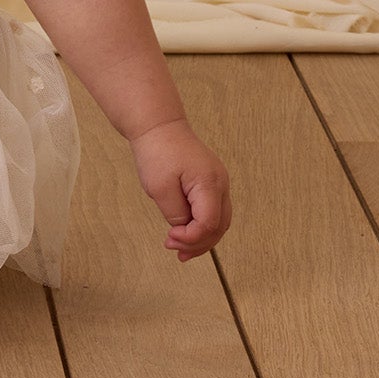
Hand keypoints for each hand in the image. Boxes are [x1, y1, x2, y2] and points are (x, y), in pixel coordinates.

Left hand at [130, 118, 231, 260]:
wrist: (159, 126)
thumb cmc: (158, 151)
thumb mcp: (159, 187)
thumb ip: (175, 213)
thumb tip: (185, 229)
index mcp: (209, 183)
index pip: (209, 223)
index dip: (191, 238)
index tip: (170, 238)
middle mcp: (221, 184)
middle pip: (220, 226)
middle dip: (198, 244)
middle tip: (174, 250)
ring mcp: (219, 183)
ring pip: (220, 221)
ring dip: (202, 239)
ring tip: (181, 251)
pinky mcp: (212, 183)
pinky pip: (214, 211)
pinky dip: (203, 226)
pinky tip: (187, 235)